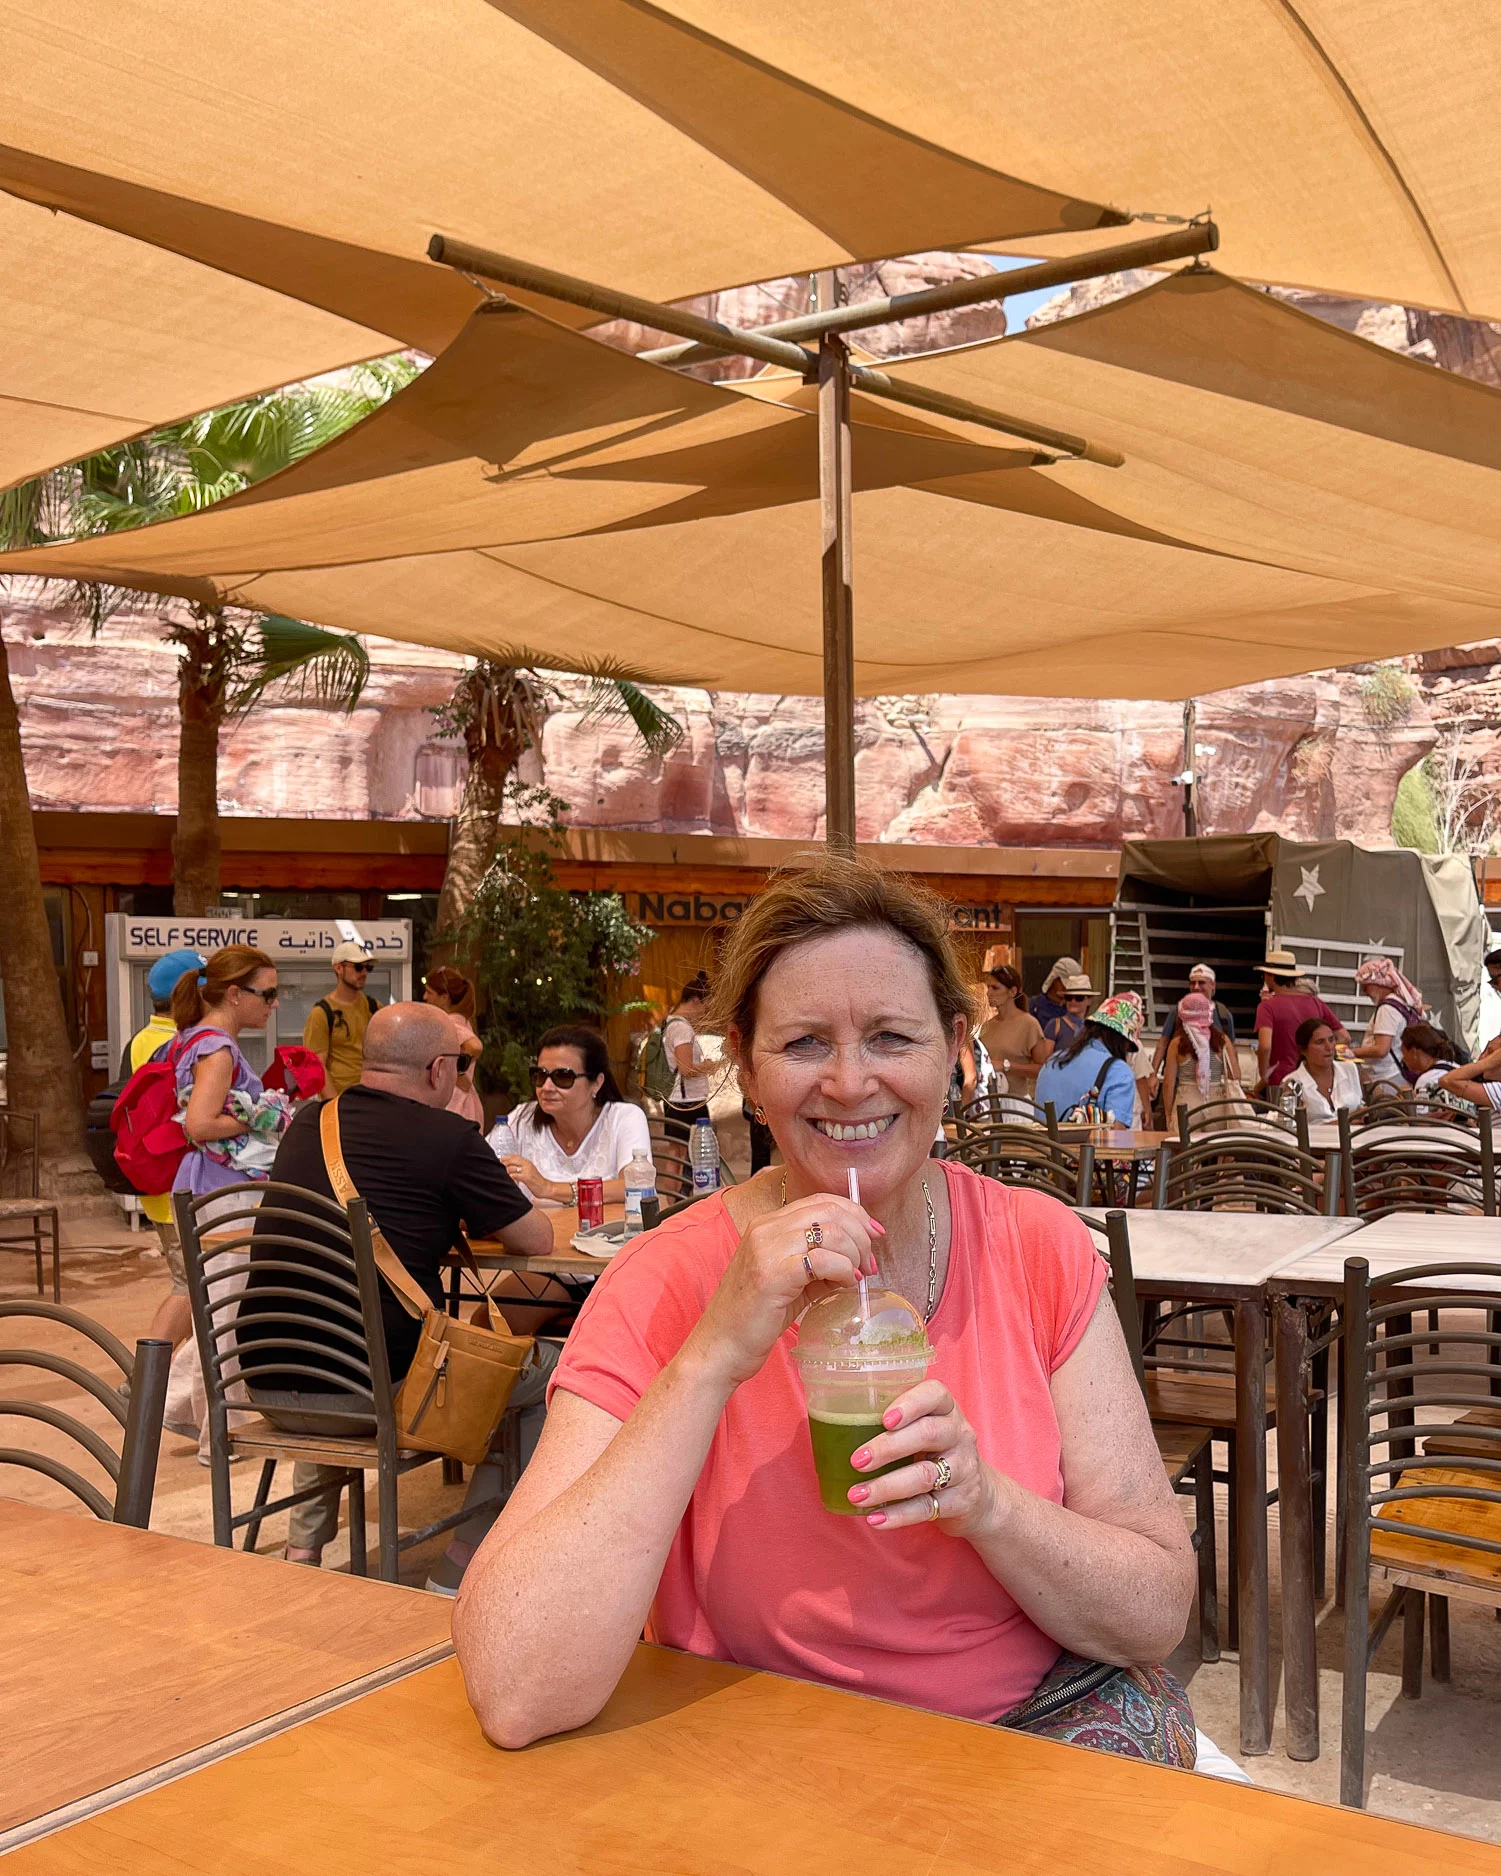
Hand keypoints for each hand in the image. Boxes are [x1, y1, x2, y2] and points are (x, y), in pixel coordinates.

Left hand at [502, 1156, 554, 1199]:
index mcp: (527, 1162)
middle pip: (512, 1160)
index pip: (514, 1156)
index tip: (499, 1160)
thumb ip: (521, 1169)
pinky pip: (515, 1175)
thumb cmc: (537, 1181)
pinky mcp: (527, 1177)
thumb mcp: (529, 1172)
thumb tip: (509, 1168)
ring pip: (512, 1168)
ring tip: (502, 1174)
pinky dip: (510, 1176)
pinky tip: (508, 1178)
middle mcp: (527, 1165)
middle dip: (503, 1163)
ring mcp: (527, 1171)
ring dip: (505, 1171)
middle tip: (498, 1166)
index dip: (506, 1158)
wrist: (546, 1188)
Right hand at [685, 1194, 879, 1391]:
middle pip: (830, 1211)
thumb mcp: (791, 1278)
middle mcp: (766, 1228)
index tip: (875, 1233)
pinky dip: (843, 1271)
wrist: (722, 1345)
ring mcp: (767, 1249)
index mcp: (768, 1223)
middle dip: (861, 1235)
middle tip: (869, 1264)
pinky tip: (845, 1285)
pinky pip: (822, 1260)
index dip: (855, 1213)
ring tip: (856, 1279)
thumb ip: (820, 1261)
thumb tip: (860, 1255)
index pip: (822, 1200)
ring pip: (830, 1232)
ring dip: (854, 1255)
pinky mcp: (773, 1274)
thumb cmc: (757, 1315)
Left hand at [845, 1378, 999, 1540]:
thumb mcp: (923, 1428)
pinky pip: (926, 1508)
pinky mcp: (960, 1502)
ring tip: (856, 1494)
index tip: (884, 1418)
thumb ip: (893, 1422)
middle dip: (888, 1447)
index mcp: (946, 1409)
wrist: (978, 1494)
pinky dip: (897, 1515)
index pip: (935, 1395)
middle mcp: (959, 1434)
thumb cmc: (934, 1451)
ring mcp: (963, 1469)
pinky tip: (875, 1518)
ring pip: (924, 1475)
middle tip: (857, 1460)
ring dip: (886, 1486)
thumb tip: (830, 1425)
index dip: (909, 1404)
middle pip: (928, 1434)